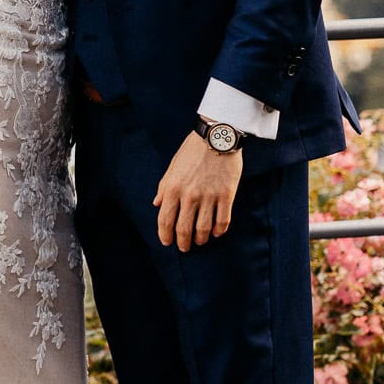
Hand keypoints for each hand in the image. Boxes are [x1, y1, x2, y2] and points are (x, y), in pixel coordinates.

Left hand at [154, 133, 242, 252]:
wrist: (217, 136)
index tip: (167, 242)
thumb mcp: (172, 167)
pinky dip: (219, 231)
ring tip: (200, 241)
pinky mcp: (226, 195)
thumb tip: (156, 204)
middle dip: (183, 243)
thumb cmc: (192, 150)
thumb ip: (164, 187)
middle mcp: (189, 195)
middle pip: (184, 230)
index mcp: (173, 188)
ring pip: (204, 229)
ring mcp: (209, 197)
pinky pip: (222, 221)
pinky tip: (217, 233)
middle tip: (184, 247)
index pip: (165, 220)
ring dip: (201, 239)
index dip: (165, 235)